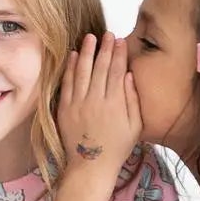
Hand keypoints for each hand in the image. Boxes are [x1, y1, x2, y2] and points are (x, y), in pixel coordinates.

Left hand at [57, 31, 141, 171]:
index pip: (117, 71)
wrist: (91, 166)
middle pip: (100, 67)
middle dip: (104, 48)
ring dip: (86, 52)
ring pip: (82, 71)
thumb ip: (133, 100)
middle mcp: (96, 100)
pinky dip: (69, 68)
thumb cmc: (117, 147)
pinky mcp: (65, 109)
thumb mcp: (135, 126)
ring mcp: (78, 103)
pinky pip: (67, 83)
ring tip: (90, 37)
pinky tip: (72, 55)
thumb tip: (129, 75)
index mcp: (115, 103)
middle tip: (107, 34)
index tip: (120, 41)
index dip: (119, 54)